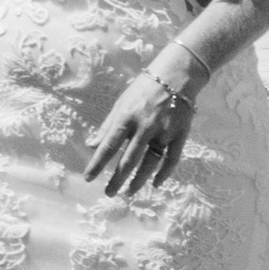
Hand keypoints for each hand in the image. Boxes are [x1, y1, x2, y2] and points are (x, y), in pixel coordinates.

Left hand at [85, 63, 196, 198]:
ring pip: (150, 163)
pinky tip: (156, 183)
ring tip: (129, 192)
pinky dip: (164, 173)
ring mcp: (164, 132)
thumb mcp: (121, 104)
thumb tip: (91, 145)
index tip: (88, 178)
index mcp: (126, 117)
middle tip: (109, 193)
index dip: (97, 164)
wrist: (176, 76)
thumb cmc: (143, 90)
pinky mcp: (179, 135)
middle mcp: (144, 126)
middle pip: (129, 160)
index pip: (108, 145)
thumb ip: (107, 126)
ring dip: (138, 180)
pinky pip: (172, 159)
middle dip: (117, 179)